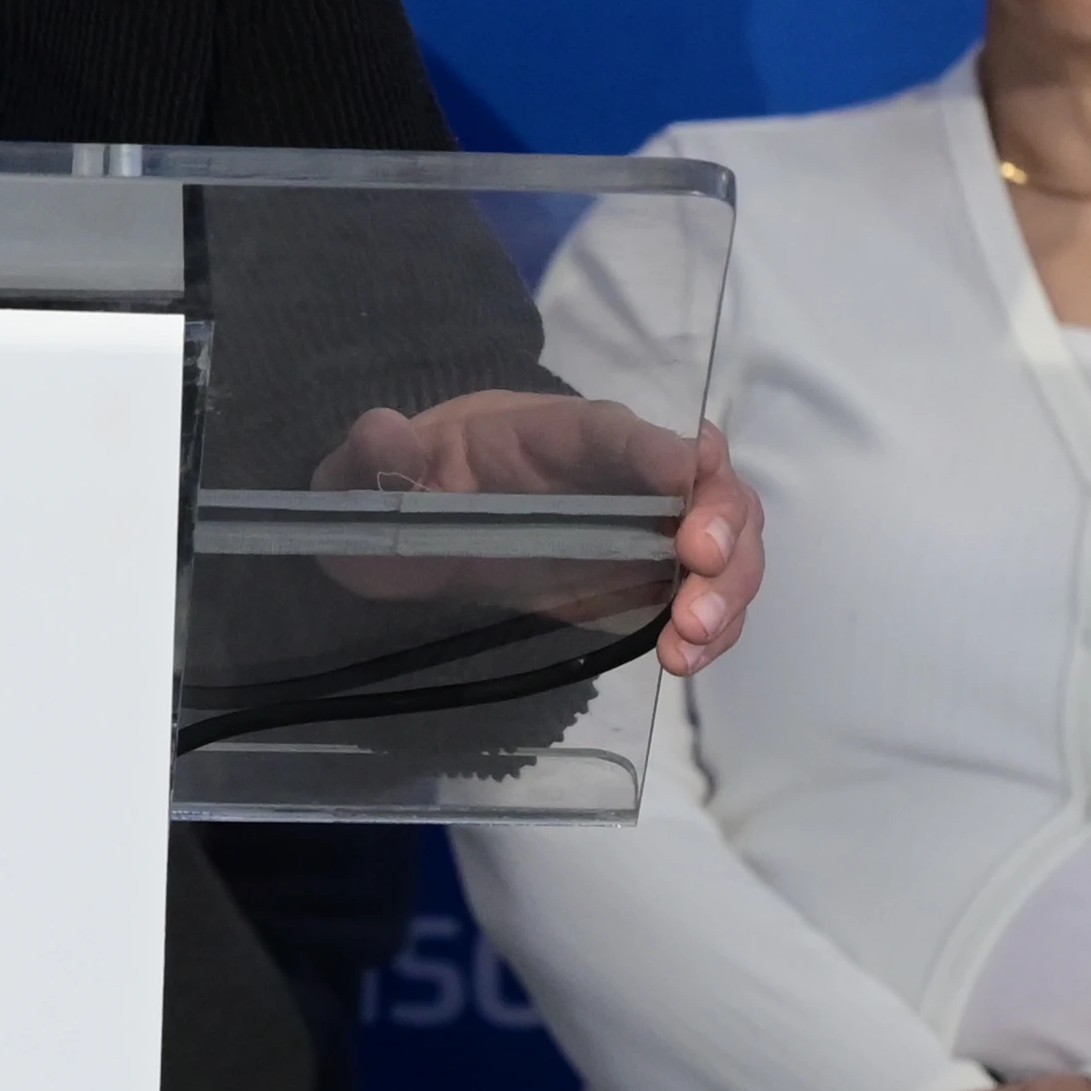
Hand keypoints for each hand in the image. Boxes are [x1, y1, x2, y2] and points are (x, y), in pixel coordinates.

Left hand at [307, 397, 765, 673]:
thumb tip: (386, 434)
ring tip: (688, 643)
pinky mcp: (646, 582)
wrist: (425, 520)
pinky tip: (683, 659)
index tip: (691, 473)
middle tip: (696, 580)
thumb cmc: (406, 484)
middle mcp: (618, 473)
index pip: (616, 430)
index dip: (659, 449)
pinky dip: (713, 628)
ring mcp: (643, 529)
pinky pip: (705, 597)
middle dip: (720, 526)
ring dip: (727, 589)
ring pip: (725, 542)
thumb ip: (370, 454)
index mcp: (552, 433)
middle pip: (703, 482)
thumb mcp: (363, 471)